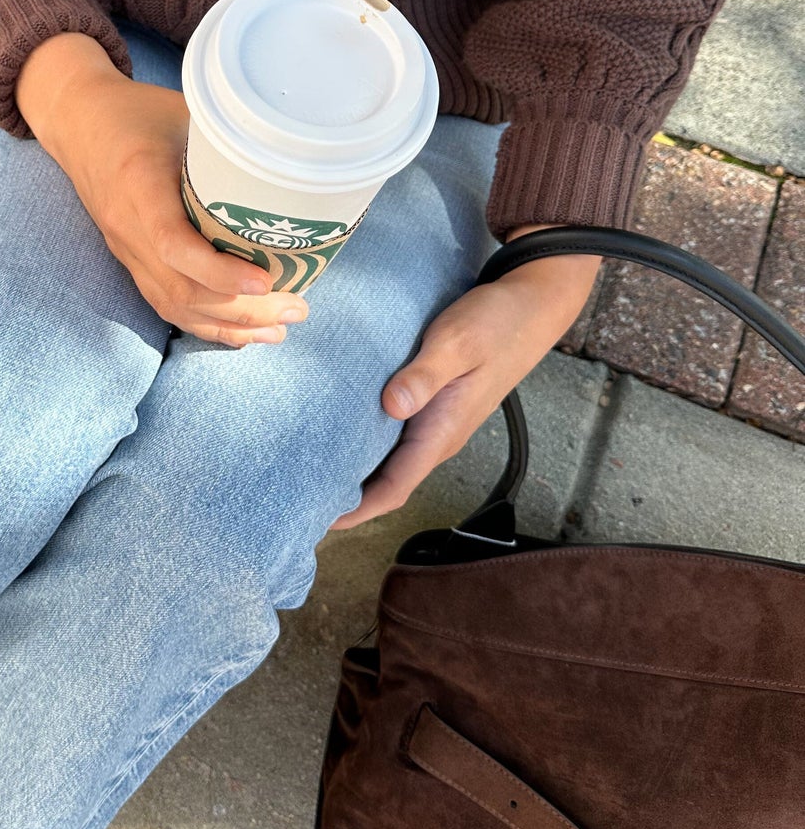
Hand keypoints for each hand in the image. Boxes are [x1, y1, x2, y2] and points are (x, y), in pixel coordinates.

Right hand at [15, 33, 310, 347]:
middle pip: (182, 289)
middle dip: (243, 311)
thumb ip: (226, 142)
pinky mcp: (130, 259)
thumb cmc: (136, 110)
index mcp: (139, 185)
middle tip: (297, 309)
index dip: (220, 272)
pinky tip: (241, 331)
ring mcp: (126, 249)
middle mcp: (127, 227)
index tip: (266, 282)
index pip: (173, 245)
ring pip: (174, 306)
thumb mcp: (183, 111)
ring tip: (278, 329)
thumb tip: (289, 166)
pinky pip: (165, 302)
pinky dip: (205, 323)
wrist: (78, 121)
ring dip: (228, 325)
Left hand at [328, 222, 599, 528]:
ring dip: (354, 472)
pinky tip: (337, 432)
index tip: (317, 522)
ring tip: (306, 473)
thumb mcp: (456, 343)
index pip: (394, 489)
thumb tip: (391, 406)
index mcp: (441, 432)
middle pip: (386, 483)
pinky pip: (394, 436)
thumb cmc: (494, 323)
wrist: (531, 306)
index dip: (357, 511)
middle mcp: (437, 436)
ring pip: (389, 461)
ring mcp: (436, 421)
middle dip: (345, 498)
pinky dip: (365, 442)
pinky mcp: (432, 403)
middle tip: (296, 499)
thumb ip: (425, 376)